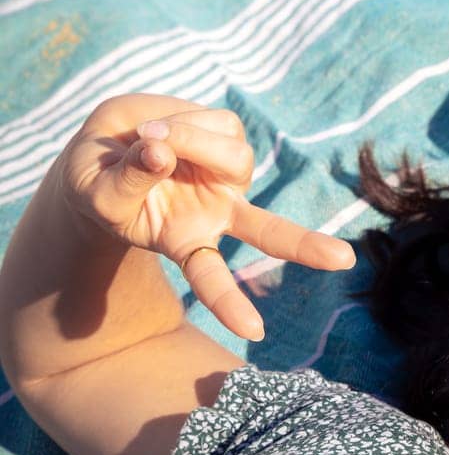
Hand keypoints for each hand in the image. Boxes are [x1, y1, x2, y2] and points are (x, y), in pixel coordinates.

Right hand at [52, 93, 354, 339]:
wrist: (105, 147)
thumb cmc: (100, 184)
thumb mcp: (98, 193)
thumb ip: (128, 180)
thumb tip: (162, 152)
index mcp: (187, 242)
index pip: (211, 280)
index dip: (230, 304)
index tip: (254, 334)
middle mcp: (220, 213)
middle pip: (269, 231)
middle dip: (305, 245)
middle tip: (344, 261)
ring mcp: (230, 177)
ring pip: (231, 158)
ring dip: (186, 140)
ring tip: (145, 137)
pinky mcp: (230, 137)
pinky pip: (216, 125)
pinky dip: (182, 120)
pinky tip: (161, 126)